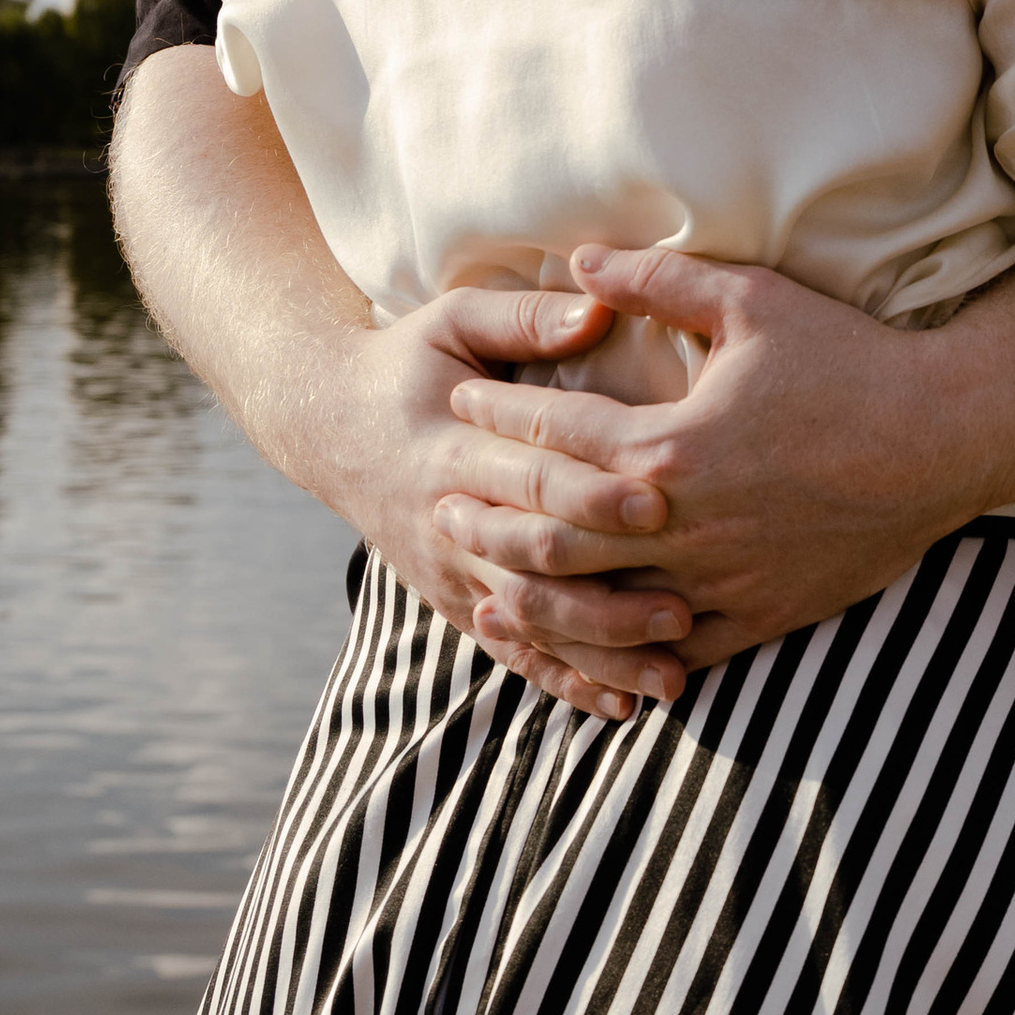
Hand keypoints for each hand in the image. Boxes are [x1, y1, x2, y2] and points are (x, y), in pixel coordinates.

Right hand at [290, 282, 699, 704]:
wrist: (328, 428)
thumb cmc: (408, 362)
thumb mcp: (451, 320)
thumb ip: (523, 316)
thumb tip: (598, 307)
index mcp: (452, 449)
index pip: (530, 477)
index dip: (592, 491)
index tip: (660, 500)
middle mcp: (449, 524)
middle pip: (536, 565)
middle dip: (610, 590)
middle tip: (686, 605)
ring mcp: (451, 574)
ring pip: (532, 626)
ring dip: (602, 654)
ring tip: (673, 676)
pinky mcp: (458, 605)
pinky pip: (516, 654)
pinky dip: (569, 682)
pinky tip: (625, 707)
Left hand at [436, 244, 1014, 711]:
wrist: (945, 440)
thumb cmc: (850, 361)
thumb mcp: (753, 301)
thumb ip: (656, 281)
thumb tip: (574, 260)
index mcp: (672, 447)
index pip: (555, 436)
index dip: (498, 416)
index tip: (461, 400)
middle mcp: (684, 525)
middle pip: (554, 532)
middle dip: (489, 517)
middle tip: (441, 504)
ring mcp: (720, 582)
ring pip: (600, 607)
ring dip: (535, 597)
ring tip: (485, 587)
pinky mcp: (758, 617)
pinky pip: (671, 653)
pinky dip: (619, 653)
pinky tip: (586, 647)